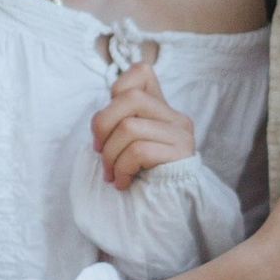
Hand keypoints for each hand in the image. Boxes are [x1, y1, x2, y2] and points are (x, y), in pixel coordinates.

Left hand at [89, 57, 195, 190]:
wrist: (167, 207)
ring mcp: (181, 135)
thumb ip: (121, 122)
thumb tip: (99, 122)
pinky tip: (123, 182)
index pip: (142, 72)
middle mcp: (175, 117)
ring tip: (111, 173)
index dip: (117, 87)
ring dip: (110, 155)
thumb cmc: (142, 174)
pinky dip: (122, 169)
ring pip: (129, 127)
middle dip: (102, 125)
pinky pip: (139, 152)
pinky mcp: (180, 155)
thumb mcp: (129, 143)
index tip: (109, 122)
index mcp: (161, 108)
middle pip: (129, 98)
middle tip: (98, 152)